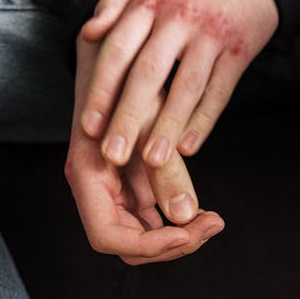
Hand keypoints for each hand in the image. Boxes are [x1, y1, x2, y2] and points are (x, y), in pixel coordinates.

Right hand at [66, 37, 223, 264]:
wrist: (119, 54)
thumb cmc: (131, 80)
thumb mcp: (152, 123)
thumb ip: (167, 171)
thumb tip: (185, 216)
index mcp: (86, 175)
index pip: (108, 236)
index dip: (148, 244)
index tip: (187, 232)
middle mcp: (94, 189)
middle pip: (127, 243)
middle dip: (169, 243)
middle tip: (212, 225)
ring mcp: (111, 188)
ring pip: (141, 235)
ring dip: (176, 235)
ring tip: (213, 219)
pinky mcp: (129, 183)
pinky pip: (150, 217)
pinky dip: (175, 220)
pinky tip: (202, 210)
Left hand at [78, 0, 277, 167]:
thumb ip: (114, 4)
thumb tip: (88, 33)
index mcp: (149, 1)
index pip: (118, 50)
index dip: (102, 89)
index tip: (90, 125)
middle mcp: (178, 18)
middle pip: (148, 74)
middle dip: (128, 117)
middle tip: (113, 155)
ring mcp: (211, 36)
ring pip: (186, 88)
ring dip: (168, 127)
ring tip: (152, 161)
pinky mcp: (239, 51)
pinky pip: (220, 91)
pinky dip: (204, 120)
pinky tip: (189, 147)